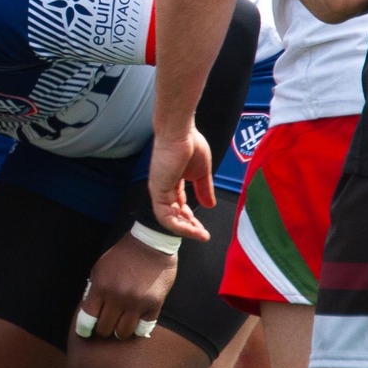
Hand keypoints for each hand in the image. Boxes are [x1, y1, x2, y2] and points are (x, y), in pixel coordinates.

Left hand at [74, 234, 175, 341]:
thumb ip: (94, 289)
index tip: (85, 333)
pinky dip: (138, 328)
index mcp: (101, 286)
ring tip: (120, 325)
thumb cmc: (122, 255)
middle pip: (105, 329)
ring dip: (120, 332)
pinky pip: (143, 328)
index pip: (87, 318)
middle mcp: (118, 297)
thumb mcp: (100, 267)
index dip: (84, 330)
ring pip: (123, 333)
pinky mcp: (154, 305)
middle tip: (106, 325)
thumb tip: (89, 312)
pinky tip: (135, 322)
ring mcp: (137, 302)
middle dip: (103, 330)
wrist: (151, 244)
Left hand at [147, 124, 214, 240]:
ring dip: (185, 229)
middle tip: (203, 235)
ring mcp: (158, 190)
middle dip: (189, 227)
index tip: (203, 228)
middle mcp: (163, 188)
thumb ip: (204, 189)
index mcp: (172, 183)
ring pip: (168, 219)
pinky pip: (165, 215)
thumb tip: (210, 206)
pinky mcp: (157, 190)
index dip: (191, 219)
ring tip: (200, 235)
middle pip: (174, 215)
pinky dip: (178, 225)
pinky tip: (192, 229)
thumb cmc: (190, 144)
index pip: (179, 206)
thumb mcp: (202, 173)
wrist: (181, 132)